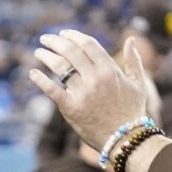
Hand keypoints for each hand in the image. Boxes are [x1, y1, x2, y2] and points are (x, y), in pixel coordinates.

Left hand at [30, 31, 156, 158]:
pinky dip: (40, 80)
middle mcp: (95, 78)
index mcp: (110, 69)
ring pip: (60, 67)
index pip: (88, 44)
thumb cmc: (132, 111)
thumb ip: (134, 61)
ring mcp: (82, 92)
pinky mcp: (70, 108)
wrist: (125, 138)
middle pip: (71, 52)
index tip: (63, 33)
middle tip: (45, 38)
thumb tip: (131, 39)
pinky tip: (32, 73)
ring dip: (46, 56)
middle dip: (56, 42)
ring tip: (38, 52)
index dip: (73, 36)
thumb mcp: (138, 83)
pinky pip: (51, 90)